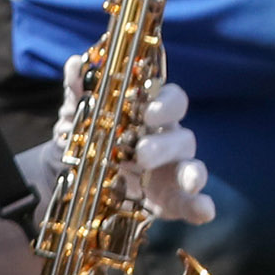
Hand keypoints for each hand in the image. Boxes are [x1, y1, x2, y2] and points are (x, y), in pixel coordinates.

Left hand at [20, 53, 213, 223]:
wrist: (70, 175)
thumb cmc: (85, 136)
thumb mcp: (77, 114)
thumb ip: (79, 91)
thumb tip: (76, 63)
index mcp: (150, 114)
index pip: (172, 100)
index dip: (166, 103)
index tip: (149, 112)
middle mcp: (167, 140)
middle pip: (182, 136)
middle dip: (165, 145)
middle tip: (142, 153)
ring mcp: (172, 171)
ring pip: (193, 167)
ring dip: (192, 173)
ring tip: (186, 182)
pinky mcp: (172, 199)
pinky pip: (193, 203)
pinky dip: (201, 207)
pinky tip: (204, 212)